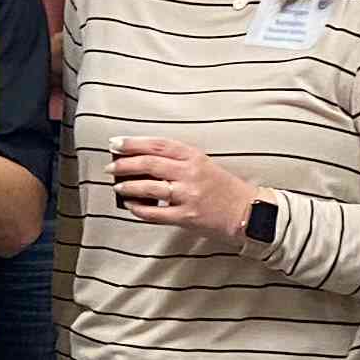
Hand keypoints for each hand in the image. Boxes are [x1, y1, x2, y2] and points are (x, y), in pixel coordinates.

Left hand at [111, 133, 256, 240]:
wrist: (249, 212)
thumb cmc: (224, 188)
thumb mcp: (204, 165)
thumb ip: (177, 162)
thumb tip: (143, 161)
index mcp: (194, 156)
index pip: (158, 145)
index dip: (134, 143)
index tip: (115, 143)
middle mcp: (190, 173)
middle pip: (150, 163)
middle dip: (125, 164)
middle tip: (110, 166)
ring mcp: (188, 195)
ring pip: (150, 187)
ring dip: (129, 186)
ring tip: (118, 186)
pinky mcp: (187, 216)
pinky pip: (156, 213)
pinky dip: (139, 209)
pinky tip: (131, 205)